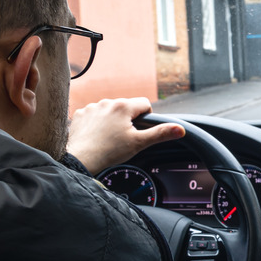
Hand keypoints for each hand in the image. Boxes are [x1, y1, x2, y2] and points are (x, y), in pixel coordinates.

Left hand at [66, 97, 184, 173]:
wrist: (80, 159)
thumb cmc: (110, 152)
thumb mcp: (139, 143)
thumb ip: (160, 134)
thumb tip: (180, 129)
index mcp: (124, 106)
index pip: (144, 104)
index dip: (146, 118)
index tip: (139, 131)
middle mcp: (107, 102)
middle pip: (126, 108)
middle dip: (128, 120)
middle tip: (123, 138)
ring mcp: (91, 107)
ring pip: (109, 111)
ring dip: (111, 121)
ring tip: (108, 139)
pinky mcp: (79, 114)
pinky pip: (93, 115)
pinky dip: (96, 124)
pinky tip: (95, 137)